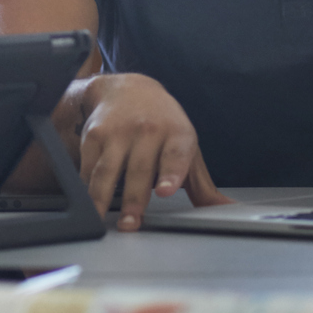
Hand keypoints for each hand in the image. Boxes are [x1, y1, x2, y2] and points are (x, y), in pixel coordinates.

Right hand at [74, 74, 227, 229]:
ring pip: (108, 169)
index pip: (176, 154)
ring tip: (102, 218)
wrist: (127, 89)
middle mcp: (147, 129)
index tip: (166, 190)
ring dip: (103, 197)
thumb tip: (225, 210)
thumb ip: (202, 185)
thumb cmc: (163, 124)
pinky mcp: (94, 134)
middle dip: (134, 199)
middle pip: (139, 169)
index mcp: (177, 134)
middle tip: (131, 223)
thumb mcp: (188, 147)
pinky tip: (89, 201)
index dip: (171, 173)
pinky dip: (87, 187)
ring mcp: (118, 131)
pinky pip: (89, 166)